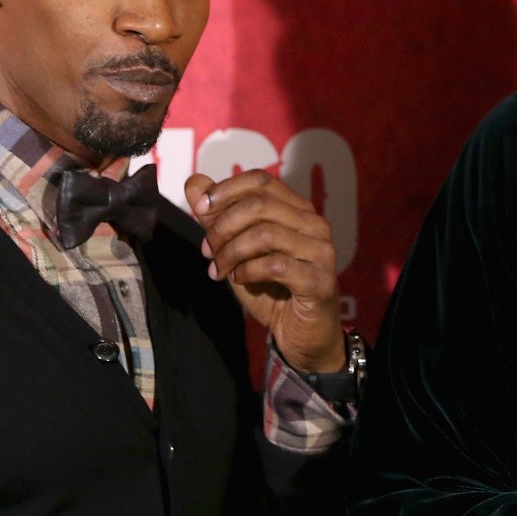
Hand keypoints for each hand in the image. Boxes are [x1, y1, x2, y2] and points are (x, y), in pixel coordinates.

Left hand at [185, 171, 343, 371]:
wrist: (299, 335)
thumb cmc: (270, 289)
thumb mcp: (236, 251)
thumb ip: (218, 218)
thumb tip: (194, 183)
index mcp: (298, 210)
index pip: (261, 180)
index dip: (226, 190)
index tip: (200, 208)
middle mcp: (315, 224)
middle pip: (260, 205)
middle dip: (223, 226)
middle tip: (206, 250)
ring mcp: (321, 252)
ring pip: (265, 233)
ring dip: (231, 252)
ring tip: (219, 270)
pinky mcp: (320, 281)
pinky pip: (275, 265)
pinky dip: (247, 271)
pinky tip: (239, 280)